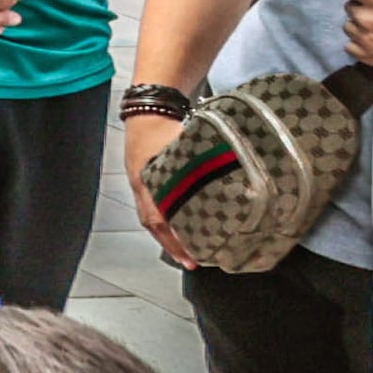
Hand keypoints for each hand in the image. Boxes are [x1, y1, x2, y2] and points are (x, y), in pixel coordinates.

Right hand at [123, 111, 202, 268]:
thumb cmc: (166, 127)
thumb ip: (202, 167)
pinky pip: (153, 206)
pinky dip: (166, 220)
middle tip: (192, 262)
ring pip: (153, 217)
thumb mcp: (184, 147)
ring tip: (187, 250)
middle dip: (172, 245)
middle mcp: (143, 187)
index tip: (191, 257)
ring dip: (168, 235)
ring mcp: (142, 183)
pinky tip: (179, 225)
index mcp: (149, 181)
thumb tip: (231, 184)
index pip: (159, 219)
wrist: (149, 110)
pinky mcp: (146, 179)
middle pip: (154, 224)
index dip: (175, 241)